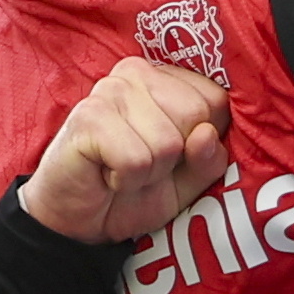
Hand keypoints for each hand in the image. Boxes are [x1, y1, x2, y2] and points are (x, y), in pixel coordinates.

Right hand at [17, 58, 231, 245]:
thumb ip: (209, 160)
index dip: (202, 140)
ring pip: (168, 141)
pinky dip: (127, 180)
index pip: (216, 99)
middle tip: (144, 164)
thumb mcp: (187, 182)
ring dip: (150, 173)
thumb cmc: (133, 190)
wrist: (77, 219)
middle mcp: (138, 73)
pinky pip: (137, 160)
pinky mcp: (89, 117)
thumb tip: (207, 134)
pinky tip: (108, 174)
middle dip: (176, 157)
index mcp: (166, 78)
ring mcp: (110, 89)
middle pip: (196, 115)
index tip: (173, 155)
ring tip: (124, 170)